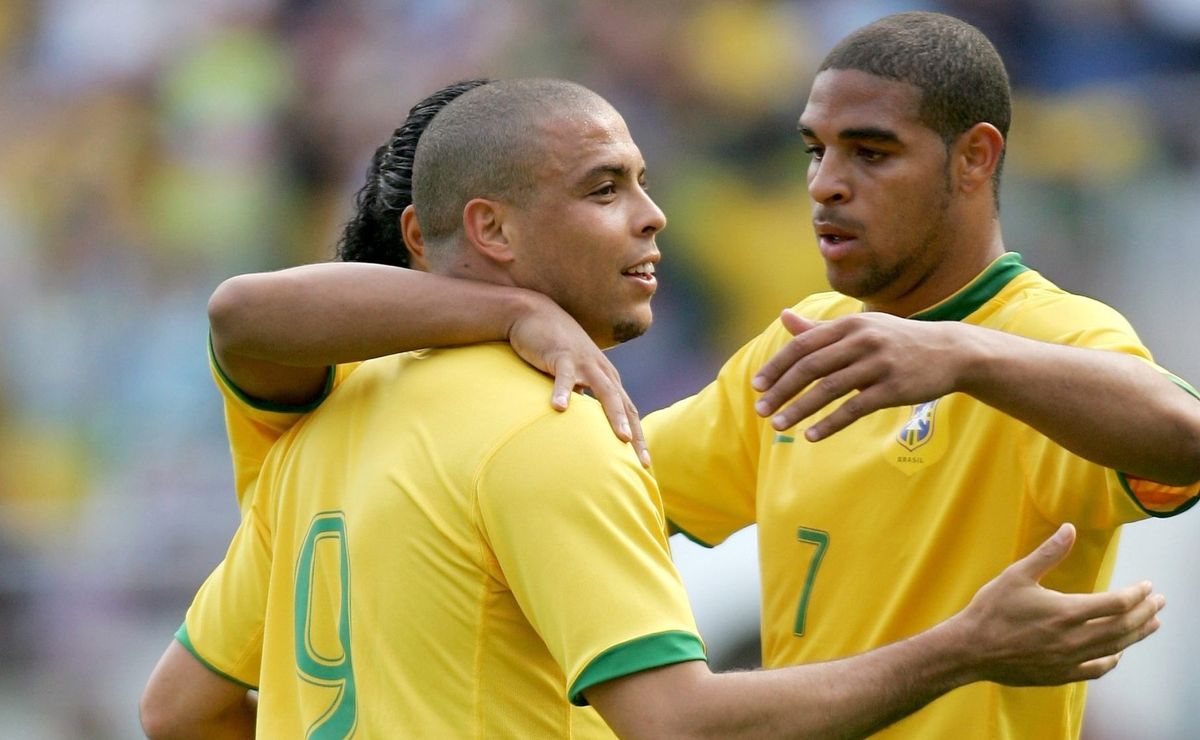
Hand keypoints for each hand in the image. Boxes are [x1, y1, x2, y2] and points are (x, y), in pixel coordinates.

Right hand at [508, 295, 649, 466]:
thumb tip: (582, 421)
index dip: (638, 436)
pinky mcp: (562, 355)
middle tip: (642, 461)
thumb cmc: (553, 348)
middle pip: (624, 406)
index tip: (644, 463)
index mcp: (606, 378)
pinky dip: (563, 391)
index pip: (628, 411)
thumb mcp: (572, 376)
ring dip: (615, 415)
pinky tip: (558, 409)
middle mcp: (601, 371)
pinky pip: (564, 377)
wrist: (533, 313)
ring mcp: (584, 362)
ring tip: (622, 438)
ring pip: (605, 391)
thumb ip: (581, 396)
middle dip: (636, 434)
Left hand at [752, 310, 970, 440]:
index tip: (756, 386)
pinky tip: (812, 436)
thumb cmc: (895, 340)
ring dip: (799, 409)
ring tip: (778, 425)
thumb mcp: (859, 328)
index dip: (777, 366)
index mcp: (849, 324)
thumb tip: (783, 316)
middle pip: (810, 367)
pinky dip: (830, 424)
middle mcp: (862, 340)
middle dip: (781, 390)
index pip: (802, 345)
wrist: (951, 351)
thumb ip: (819, 328)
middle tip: (761, 410)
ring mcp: (879, 364)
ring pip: (829, 389)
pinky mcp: (894, 388)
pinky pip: (854, 409)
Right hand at [954, 523, 1163, 685]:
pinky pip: (1097, 668)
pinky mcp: (1061, 674)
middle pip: (1123, 626)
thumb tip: (1069, 529)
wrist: (970, 649)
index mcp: (1066, 611)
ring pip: (1115, 647)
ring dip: (1137, 634)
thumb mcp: (1016, 575)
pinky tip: (1119, 652)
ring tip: (1153, 624)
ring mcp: (1069, 659)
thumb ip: (1048, 553)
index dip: (1137, 594)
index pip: (1116, 603)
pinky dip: (1114, 659)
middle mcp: (1073, 638)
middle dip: (1145, 612)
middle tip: (1160, 602)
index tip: (1148, 586)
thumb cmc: (991, 609)